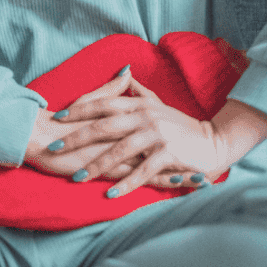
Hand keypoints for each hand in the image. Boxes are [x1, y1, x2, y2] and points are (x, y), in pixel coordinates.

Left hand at [35, 69, 232, 197]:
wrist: (213, 141)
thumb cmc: (181, 125)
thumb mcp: (159, 104)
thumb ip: (138, 91)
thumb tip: (124, 72)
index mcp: (141, 105)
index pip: (103, 104)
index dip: (79, 109)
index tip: (58, 117)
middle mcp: (146, 117)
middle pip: (104, 127)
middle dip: (76, 138)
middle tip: (54, 147)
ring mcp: (158, 136)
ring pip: (120, 151)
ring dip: (96, 166)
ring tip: (76, 178)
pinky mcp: (169, 155)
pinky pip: (142, 172)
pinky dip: (126, 184)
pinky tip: (110, 194)